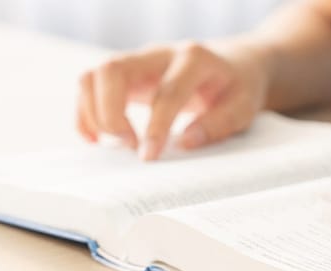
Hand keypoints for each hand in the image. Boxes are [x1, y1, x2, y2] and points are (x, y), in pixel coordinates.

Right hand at [76, 40, 269, 159]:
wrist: (233, 65)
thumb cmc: (237, 87)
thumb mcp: (243, 106)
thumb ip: (219, 123)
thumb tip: (184, 142)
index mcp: (194, 59)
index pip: (166, 91)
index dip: (155, 126)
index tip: (148, 156)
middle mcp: (159, 53)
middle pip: (113, 70)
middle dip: (110, 113)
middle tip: (129, 146)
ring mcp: (138, 61)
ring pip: (94, 75)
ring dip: (93, 113)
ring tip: (115, 144)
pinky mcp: (125, 74)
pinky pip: (90, 86)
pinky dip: (86, 114)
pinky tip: (98, 139)